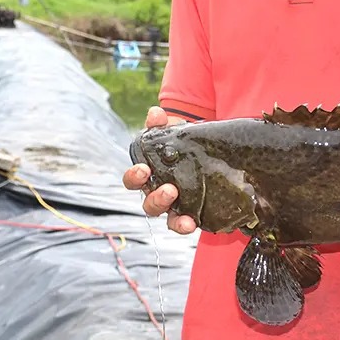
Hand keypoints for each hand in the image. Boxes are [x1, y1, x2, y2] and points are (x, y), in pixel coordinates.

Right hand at [121, 106, 197, 234]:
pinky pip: (182, 224)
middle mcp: (156, 194)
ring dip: (171, 213)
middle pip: (147, 204)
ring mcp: (173, 207)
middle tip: (170, 189)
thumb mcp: (173, 132)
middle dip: (156, 197)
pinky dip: (184, 225)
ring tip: (182, 201)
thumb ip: (161, 124)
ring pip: (165, 218)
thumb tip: (155, 113)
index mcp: (148, 176)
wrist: (206, 154)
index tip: (143, 169)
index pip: (133, 181)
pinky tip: (192, 222)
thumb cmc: (181, 146)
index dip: (134, 177)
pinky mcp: (189, 214)